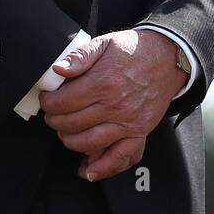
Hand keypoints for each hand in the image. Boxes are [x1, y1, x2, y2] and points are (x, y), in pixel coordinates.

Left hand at [39, 28, 188, 180]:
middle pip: (72, 124)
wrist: (167, 57)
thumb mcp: (104, 43)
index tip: (46, 100)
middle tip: (53, 115)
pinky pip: (121, 157)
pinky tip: (88, 170)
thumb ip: (79, 56)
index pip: (64, 102)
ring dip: (70, 142)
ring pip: (90, 143)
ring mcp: (128, 122)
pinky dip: (103, 168)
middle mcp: (115, 106)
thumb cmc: (133, 50)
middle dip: (55, 122)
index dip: (48, 103)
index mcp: (103, 82)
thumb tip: (57, 70)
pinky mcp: (139, 132)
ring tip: (65, 132)